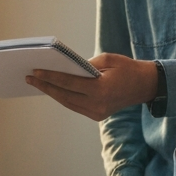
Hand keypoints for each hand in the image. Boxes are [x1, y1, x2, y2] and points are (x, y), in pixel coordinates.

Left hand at [26, 54, 157, 120]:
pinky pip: (75, 106)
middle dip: (45, 86)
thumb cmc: (127, 68)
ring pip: (67, 103)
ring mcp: (97, 113)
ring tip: (37, 84)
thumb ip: (85, 65)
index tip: (35, 72)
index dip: (50, 77)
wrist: (145, 86)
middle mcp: (97, 104)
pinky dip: (63, 97)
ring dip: (52, 93)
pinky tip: (53, 90)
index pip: (68, 83)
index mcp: (100, 89)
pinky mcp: (97, 115)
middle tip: (30, 78)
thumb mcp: (107, 59)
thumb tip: (65, 69)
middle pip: (64, 96)